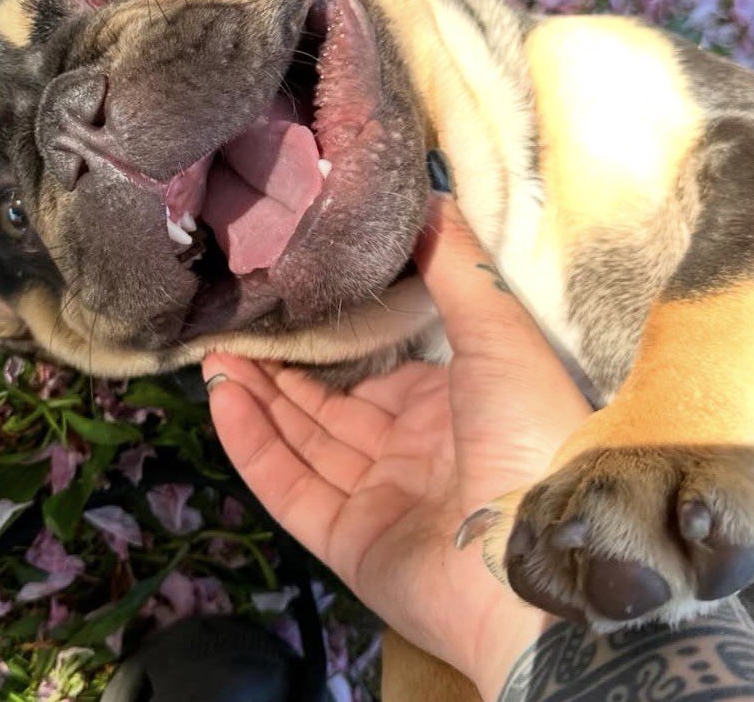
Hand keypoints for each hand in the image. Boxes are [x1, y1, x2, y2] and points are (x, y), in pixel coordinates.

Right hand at [203, 195, 592, 695]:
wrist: (539, 557)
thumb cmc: (526, 430)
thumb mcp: (498, 331)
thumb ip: (457, 267)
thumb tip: (428, 196)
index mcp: (451, 406)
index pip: (378, 371)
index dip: (332, 342)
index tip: (289, 302)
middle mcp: (412, 453)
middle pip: (330, 407)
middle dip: (281, 369)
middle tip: (233, 327)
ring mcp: (378, 502)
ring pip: (303, 443)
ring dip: (258, 400)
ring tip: (214, 354)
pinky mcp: (348, 543)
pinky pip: (290, 488)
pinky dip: (253, 446)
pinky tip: (223, 399)